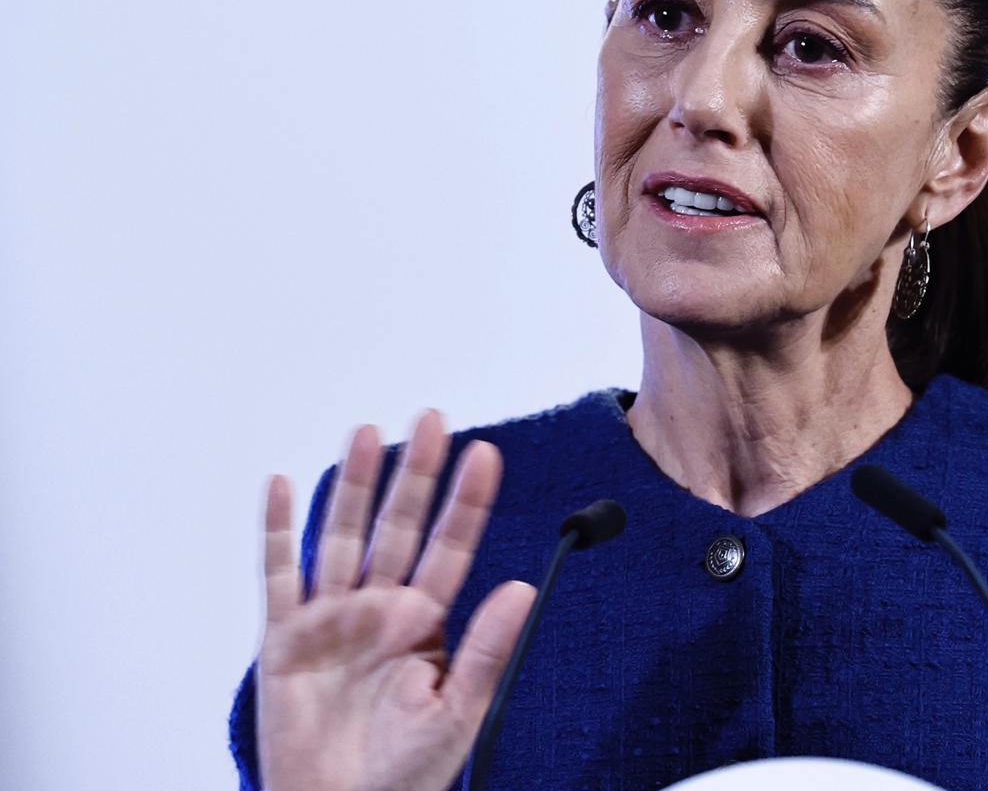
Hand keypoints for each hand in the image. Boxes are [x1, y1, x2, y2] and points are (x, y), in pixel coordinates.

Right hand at [256, 411, 535, 790]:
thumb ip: (484, 649)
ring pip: (342, 535)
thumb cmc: (400, 777)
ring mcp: (331, 619)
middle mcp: (378, 608)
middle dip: (415, 473)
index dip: (466, 501)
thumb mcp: (456, 716)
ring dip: (352, 484)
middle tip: (432, 419)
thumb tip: (522, 587)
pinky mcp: (284, 638)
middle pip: (399, 525)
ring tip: (366, 431)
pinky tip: (283, 485)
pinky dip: (278, 531)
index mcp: (423, 624)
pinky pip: (279, 575)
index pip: (450, 547)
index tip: (485, 453)